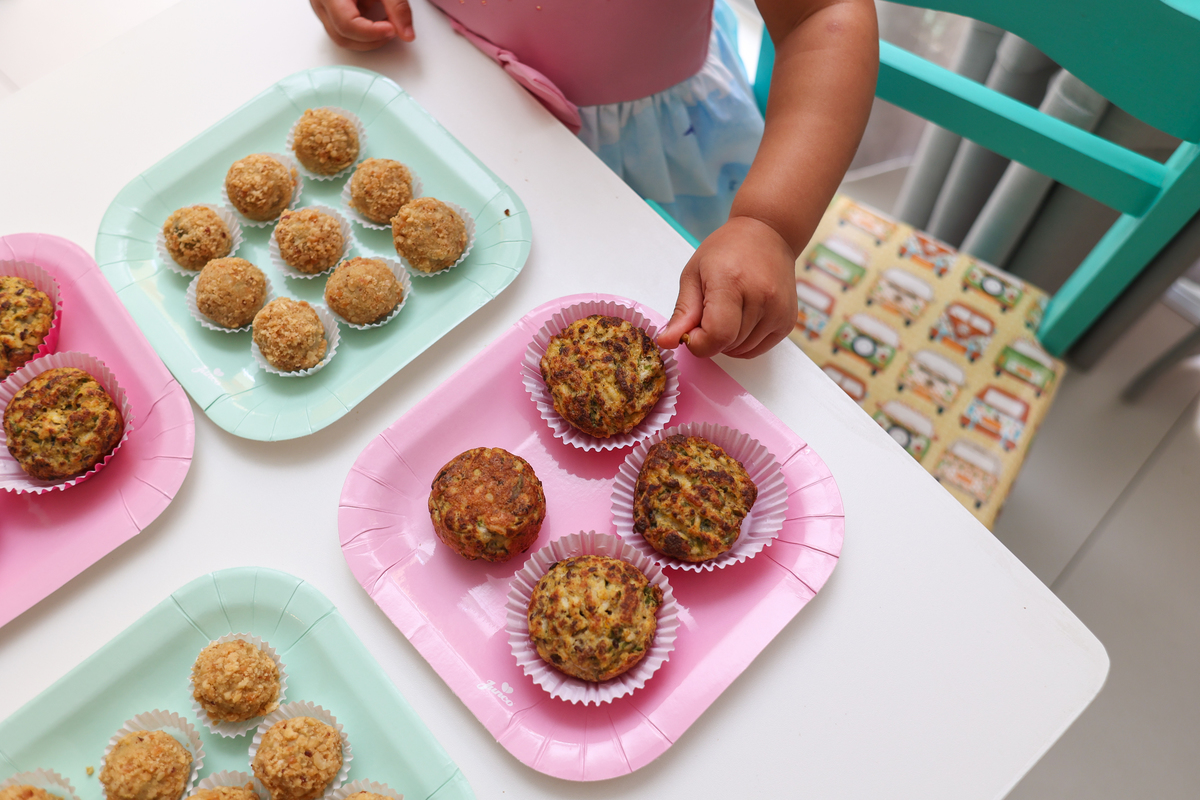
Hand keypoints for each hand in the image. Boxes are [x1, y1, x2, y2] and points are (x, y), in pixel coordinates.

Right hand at [310, 0, 413, 50]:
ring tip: (386, 20)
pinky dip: (363, 28)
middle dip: (372, 39)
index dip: (372, 33)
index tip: (392, 29)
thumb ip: (397, 6)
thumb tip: (407, 33)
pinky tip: (376, 14)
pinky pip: (343, 28)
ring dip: (368, 36)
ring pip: (342, 37)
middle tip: (393, 27)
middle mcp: (320, 0)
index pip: (347, 24)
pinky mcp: (327, 9)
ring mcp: (321, 6)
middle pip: (343, 36)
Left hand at [657, 216, 797, 358]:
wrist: (768, 234)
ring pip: (741, 351)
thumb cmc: (727, 250)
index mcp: (732, 282)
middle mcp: (761, 297)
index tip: (692, 329)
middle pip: (726, 345)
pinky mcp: (787, 321)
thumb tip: (666, 341)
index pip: (715, 336)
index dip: (697, 342)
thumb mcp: (694, 274)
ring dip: (727, 341)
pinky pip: (757, 350)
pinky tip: (742, 318)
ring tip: (729, 310)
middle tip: (710, 311)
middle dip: (710, 338)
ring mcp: (778, 311)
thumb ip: (682, 312)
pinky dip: (743, 342)